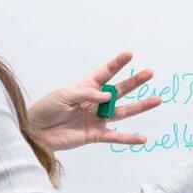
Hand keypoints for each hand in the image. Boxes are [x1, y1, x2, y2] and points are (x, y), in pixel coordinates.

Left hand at [27, 51, 162, 151]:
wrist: (35, 132)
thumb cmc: (46, 110)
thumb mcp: (64, 95)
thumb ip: (86, 94)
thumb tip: (107, 96)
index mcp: (85, 88)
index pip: (105, 73)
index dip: (117, 64)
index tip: (129, 54)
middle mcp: (95, 102)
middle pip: (119, 90)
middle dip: (134, 82)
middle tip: (149, 73)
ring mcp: (97, 118)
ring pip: (123, 111)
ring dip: (140, 106)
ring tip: (156, 100)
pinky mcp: (95, 135)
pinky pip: (115, 136)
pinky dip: (128, 138)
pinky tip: (142, 138)